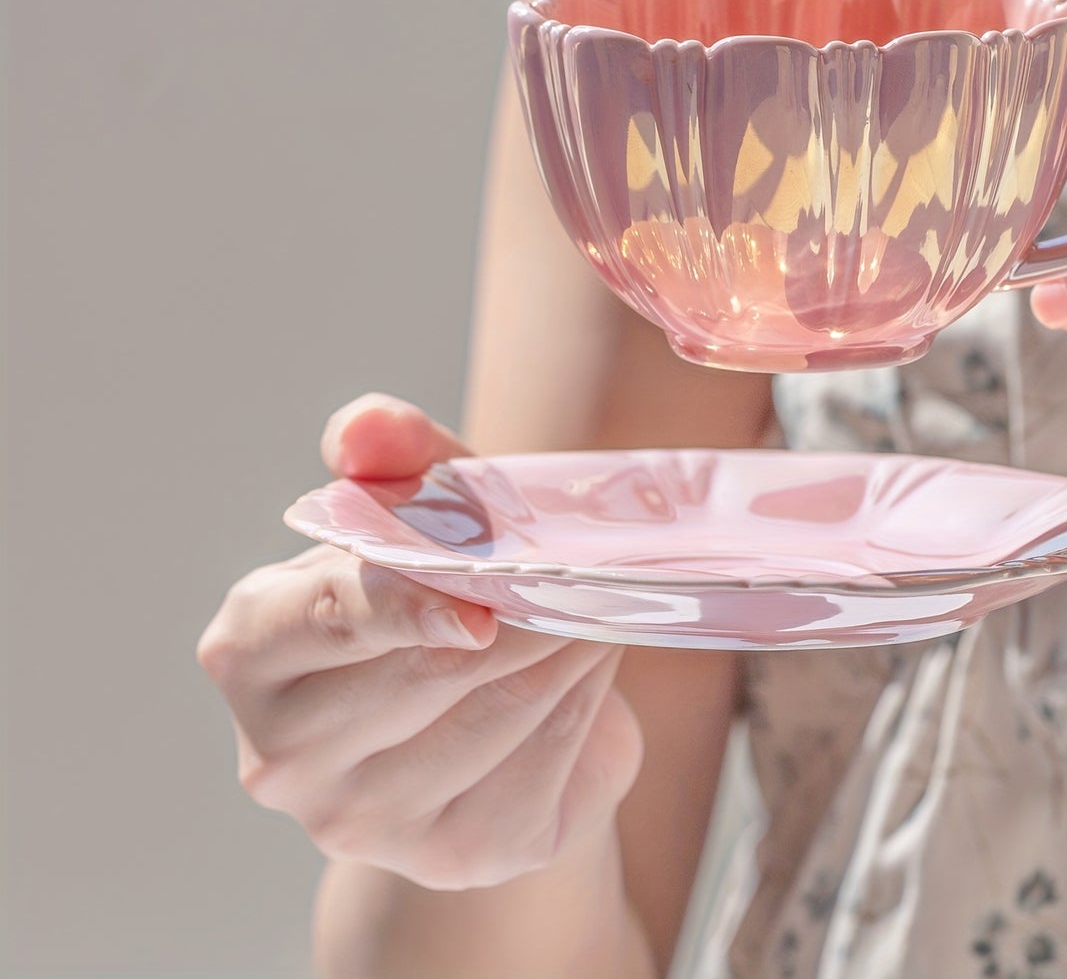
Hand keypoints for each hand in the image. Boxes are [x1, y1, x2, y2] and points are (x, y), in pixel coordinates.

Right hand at [198, 395, 643, 890]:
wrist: (479, 710)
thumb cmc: (433, 590)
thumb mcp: (415, 506)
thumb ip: (393, 451)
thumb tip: (364, 429)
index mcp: (251, 648)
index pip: (324, 618)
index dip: (403, 605)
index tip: (477, 603)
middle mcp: (284, 755)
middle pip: (426, 673)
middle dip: (521, 609)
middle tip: (586, 565)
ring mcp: (367, 822)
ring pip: (498, 715)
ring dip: (567, 645)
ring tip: (599, 596)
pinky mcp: (462, 852)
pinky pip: (547, 759)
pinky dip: (584, 696)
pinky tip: (592, 658)